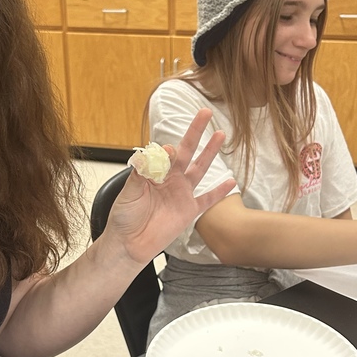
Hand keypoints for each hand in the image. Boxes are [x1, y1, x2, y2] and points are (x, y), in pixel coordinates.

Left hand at [102, 108, 235, 266]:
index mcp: (154, 172)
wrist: (129, 244)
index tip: (169, 151)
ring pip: (200, 169)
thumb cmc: (124, 217)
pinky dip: (219, 191)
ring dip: (210, 152)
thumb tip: (154, 154)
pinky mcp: (189, 211)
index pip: (166, 153)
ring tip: (220, 135)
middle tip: (205, 113)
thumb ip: (141, 174)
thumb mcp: (129, 192)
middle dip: (196, 132)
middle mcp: (170, 179)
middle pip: (187, 151)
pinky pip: (207, 200)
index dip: (169, 150)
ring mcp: (181, 194)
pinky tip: (231, 181)